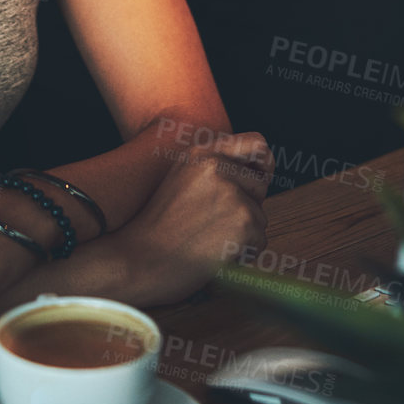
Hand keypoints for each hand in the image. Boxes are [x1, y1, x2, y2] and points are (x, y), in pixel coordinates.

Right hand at [115, 130, 273, 305]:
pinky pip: (260, 240)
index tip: (260, 180)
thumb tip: (258, 175)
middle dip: (248, 208)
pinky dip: (243, 253)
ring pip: (260, 217)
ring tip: (208, 241)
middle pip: (260, 185)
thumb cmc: (158, 229)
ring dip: (242, 235)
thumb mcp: (180, 179)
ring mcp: (231, 192)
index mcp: (201, 153)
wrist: (139, 261)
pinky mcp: (242, 221)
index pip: (256, 142)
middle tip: (217, 225)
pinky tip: (215, 254)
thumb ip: (213, 169)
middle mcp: (217, 166)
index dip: (263, 163)